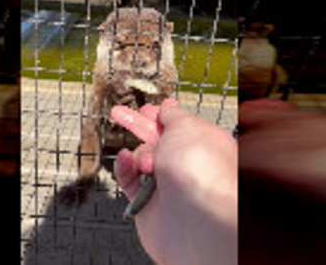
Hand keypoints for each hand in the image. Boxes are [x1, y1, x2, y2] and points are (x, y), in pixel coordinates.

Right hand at [111, 98, 237, 264]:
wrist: (194, 218)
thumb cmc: (202, 171)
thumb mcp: (186, 127)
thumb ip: (172, 116)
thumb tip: (167, 109)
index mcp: (205, 143)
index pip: (181, 125)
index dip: (163, 115)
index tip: (146, 108)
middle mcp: (189, 165)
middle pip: (158, 140)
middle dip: (138, 125)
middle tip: (120, 113)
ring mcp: (169, 184)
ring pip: (141, 159)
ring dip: (139, 154)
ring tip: (145, 162)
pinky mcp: (149, 202)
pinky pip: (129, 180)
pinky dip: (125, 169)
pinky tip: (126, 162)